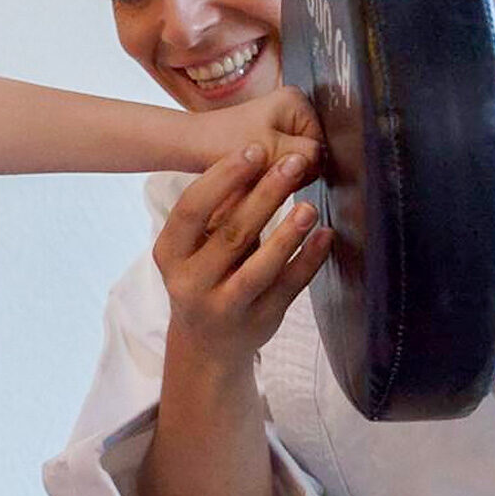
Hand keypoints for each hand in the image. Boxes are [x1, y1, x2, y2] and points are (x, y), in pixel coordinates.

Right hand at [155, 142, 331, 363]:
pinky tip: (324, 236)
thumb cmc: (204, 276)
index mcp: (170, 254)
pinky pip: (288, 288)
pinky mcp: (259, 321)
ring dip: (287, 234)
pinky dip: (308, 261)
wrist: (207, 345)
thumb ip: (221, 212)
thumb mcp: (197, 247)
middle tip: (292, 163)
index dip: (223, 177)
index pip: (192, 209)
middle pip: (231, 233)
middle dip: (265, 195)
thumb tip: (258, 160)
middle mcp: (191, 283)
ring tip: (309, 205)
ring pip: (259, 268)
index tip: (254, 149)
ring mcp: (225, 307)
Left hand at [189, 85, 325, 175]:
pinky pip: (277, 163)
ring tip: (255, 174)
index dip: (303, 167)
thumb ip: (307, 156)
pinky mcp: (265, 138)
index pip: (321, 146)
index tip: (278, 170)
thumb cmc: (222, 143)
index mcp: (298, 102)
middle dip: (288, 170)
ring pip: (291, 163)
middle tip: (264, 172)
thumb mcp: (274, 152)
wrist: (188, 147)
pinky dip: (267, 174)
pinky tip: (252, 176)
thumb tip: (322, 161)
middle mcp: (290, 108)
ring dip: (276, 174)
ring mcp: (278, 123)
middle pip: (307, 155)